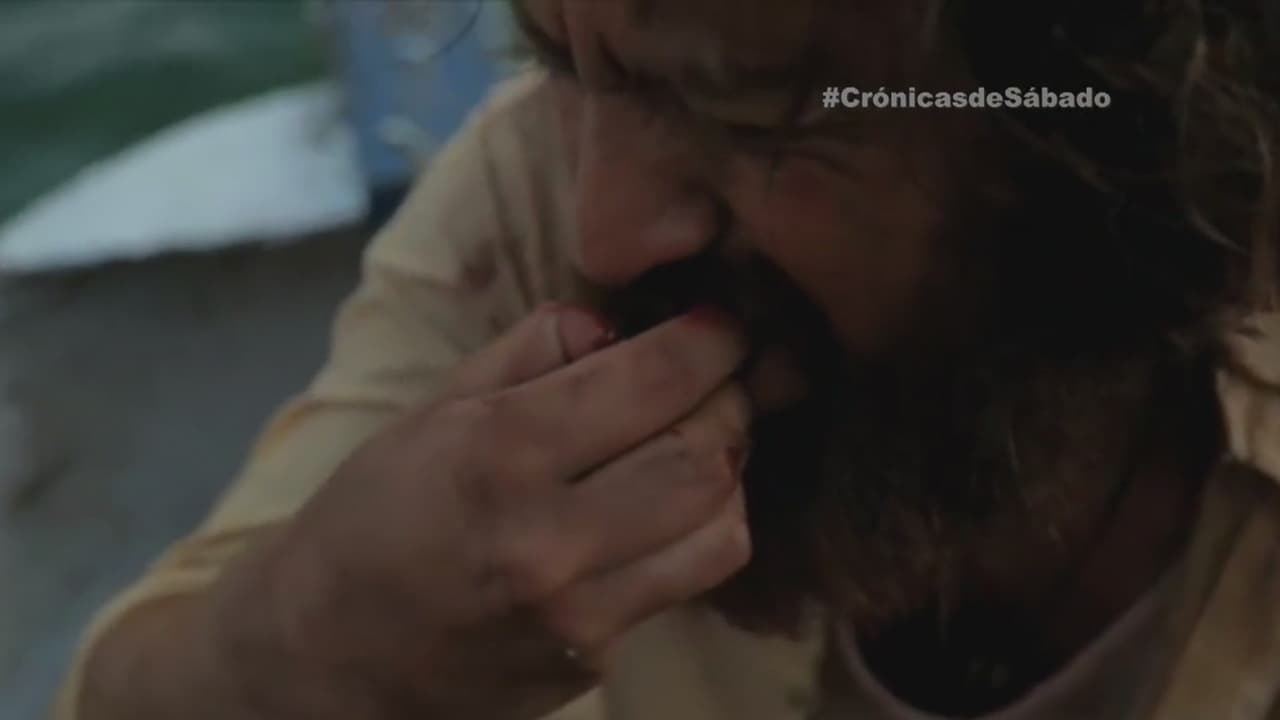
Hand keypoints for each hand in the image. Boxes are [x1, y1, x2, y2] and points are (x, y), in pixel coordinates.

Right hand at [217, 304, 751, 719]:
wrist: (324, 659)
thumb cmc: (371, 518)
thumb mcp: (430, 412)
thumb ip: (526, 353)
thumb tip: (611, 323)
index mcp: (497, 455)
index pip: (651, 383)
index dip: (709, 341)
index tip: (720, 324)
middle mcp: (548, 539)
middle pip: (707, 453)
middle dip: (731, 400)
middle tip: (717, 378)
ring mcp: (579, 612)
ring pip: (720, 524)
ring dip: (727, 469)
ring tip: (694, 440)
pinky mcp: (596, 658)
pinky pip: (690, 578)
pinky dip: (701, 527)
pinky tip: (667, 504)